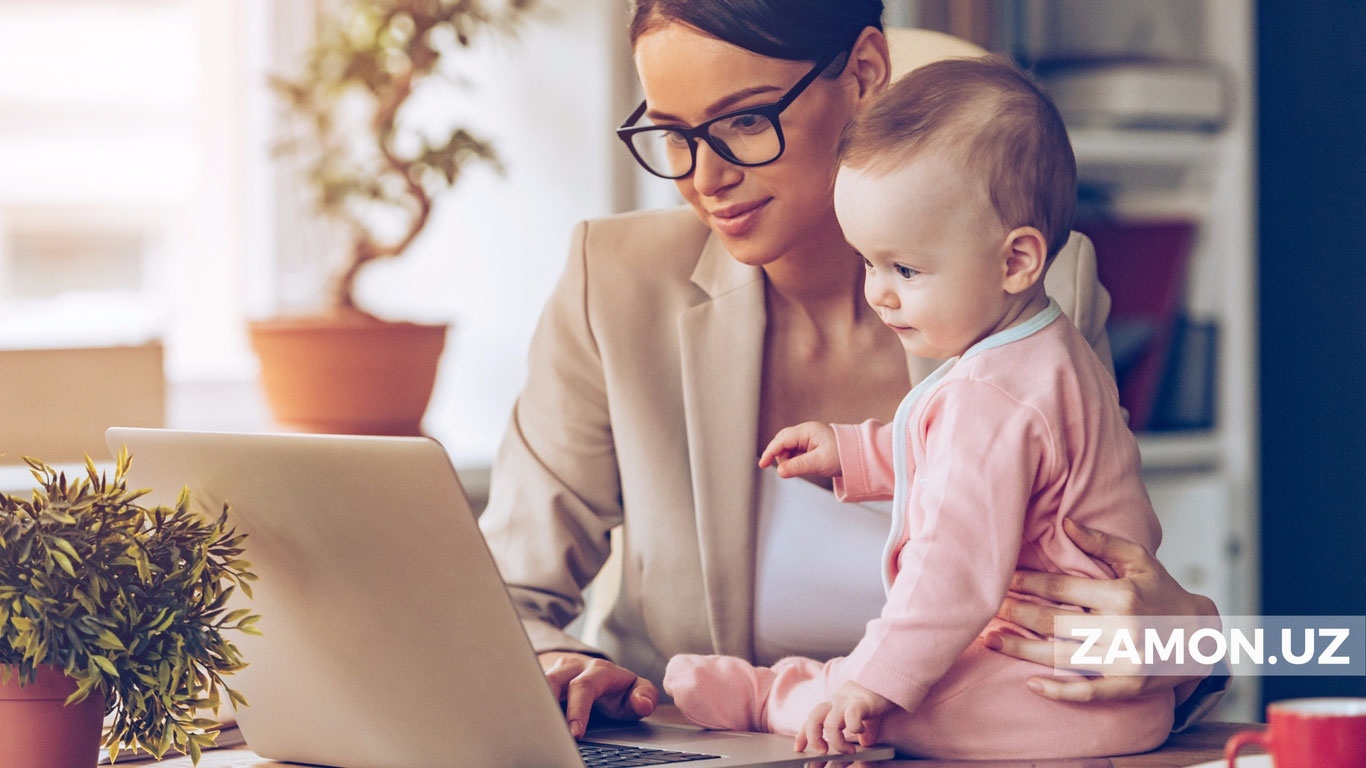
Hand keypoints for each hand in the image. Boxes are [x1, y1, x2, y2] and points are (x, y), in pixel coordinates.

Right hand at [539, 651, 657, 737]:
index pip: (584, 686)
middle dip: (548, 705)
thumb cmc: (620, 690)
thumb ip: (645, 696)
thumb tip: (642, 704)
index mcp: (599, 670)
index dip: (577, 709)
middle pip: (553, 680)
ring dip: (535, 703)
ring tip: (534, 725)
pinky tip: (528, 720)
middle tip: (548, 731)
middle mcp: (574, 666)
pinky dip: (529, 704)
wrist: (604, 677)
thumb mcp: (637, 692)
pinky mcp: (542, 679)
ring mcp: (556, 671)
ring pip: (537, 682)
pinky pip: (531, 689)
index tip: (575, 733)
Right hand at [758, 422, 840, 477]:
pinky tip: (805, 465)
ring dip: (789, 460)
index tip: (762, 464)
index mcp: (807, 431)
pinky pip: (795, 451)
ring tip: (805, 467)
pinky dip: (795, 460)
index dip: (770, 452)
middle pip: (782, 442)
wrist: (858, 455)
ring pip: (787, 448)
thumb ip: (798, 467)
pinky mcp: (809, 444)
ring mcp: (807, 437)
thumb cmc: (842, 455)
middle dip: (781, 456)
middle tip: (791, 470)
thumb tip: (779, 472)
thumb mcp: (819, 463)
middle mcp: (805, 431)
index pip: (782, 440)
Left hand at [795, 681, 894, 754]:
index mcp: (834, 704)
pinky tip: (862, 732)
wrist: (889, 674)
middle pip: (813, 717)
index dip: (803, 734)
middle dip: (814, 738)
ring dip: (837, 742)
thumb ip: (863, 729)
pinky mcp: (862, 702)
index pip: (812, 719)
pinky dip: (854, 729)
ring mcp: (848, 702)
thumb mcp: (866, 714)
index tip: (798, 748)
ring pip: (830, 724)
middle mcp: (836, 702)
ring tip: (849, 750)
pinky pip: (851, 717)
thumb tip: (865, 742)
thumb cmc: (876, 695)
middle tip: (823, 751)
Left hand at [988, 518, 1219, 702]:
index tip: (1002, 579)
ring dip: (1021, 649)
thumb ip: (1101, 542)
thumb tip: (1064, 522)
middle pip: (1053, 621)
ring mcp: (1125, 660)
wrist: (1203, 635)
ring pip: (1061, 656)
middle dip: (1015, 613)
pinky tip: (1032, 684)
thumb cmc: (1163, 592)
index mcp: (1120, 594)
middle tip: (987, 607)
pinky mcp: (1129, 686)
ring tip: (991, 640)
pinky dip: (1058, 691)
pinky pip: (1088, 692)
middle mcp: (1122, 628)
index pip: (1061, 587)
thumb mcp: (1139, 560)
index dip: (1027, 582)